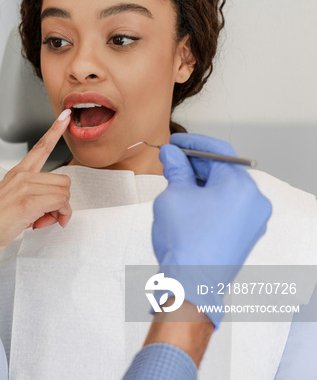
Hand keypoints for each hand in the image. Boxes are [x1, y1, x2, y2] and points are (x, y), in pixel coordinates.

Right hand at [0, 110, 72, 265]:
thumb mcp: (12, 202)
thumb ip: (33, 197)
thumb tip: (54, 207)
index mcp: (16, 173)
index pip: (40, 147)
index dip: (55, 131)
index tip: (65, 116)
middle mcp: (21, 175)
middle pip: (63, 181)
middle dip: (60, 202)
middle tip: (43, 217)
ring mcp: (24, 187)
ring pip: (64, 192)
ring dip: (59, 211)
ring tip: (39, 221)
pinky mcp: (28, 201)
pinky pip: (61, 204)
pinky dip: (59, 216)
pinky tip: (42, 224)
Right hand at [152, 133, 271, 325]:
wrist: (191, 284)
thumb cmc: (185, 242)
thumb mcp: (174, 195)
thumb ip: (175, 169)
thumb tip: (171, 155)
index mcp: (241, 186)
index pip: (218, 151)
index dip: (192, 143)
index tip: (175, 142)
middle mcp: (254, 201)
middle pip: (224, 170)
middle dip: (196, 164)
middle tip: (171, 160)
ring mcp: (253, 220)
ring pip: (226, 189)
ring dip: (202, 182)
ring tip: (176, 182)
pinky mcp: (246, 235)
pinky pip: (230, 207)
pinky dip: (211, 199)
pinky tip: (189, 202)